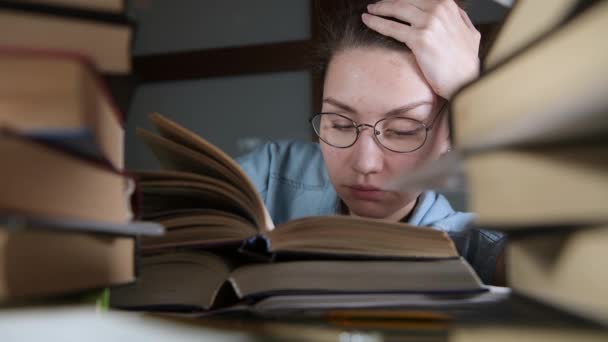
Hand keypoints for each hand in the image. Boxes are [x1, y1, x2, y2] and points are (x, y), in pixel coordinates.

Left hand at [362, 0, 479, 98]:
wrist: (465, 80)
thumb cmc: (466, 62)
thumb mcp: (469, 31)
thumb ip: (458, 17)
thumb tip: (450, 10)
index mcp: (448, 5)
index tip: (390, 1)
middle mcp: (438, 10)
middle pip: (405, 1)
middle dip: (387, 2)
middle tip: (375, 6)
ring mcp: (429, 23)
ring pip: (397, 10)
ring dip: (379, 9)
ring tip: (369, 11)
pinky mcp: (419, 39)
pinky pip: (392, 27)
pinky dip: (377, 22)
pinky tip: (367, 21)